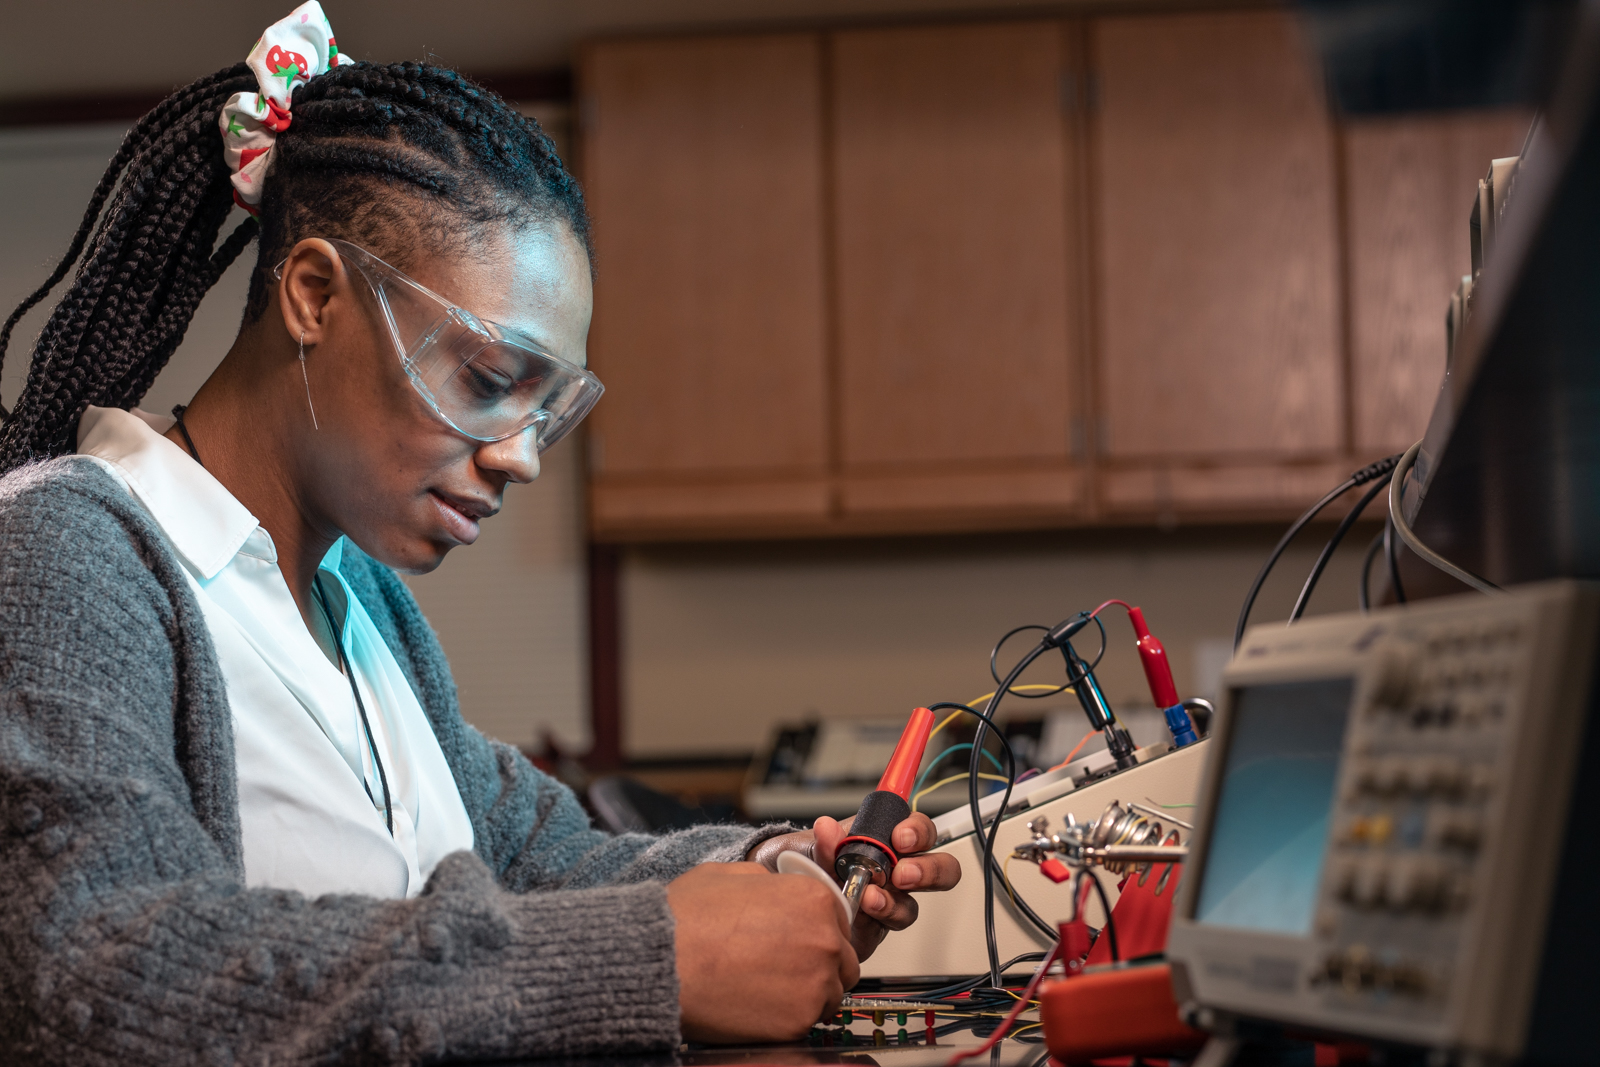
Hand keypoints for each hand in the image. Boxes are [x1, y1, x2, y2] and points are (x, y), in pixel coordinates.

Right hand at [667, 861, 859, 1042]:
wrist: (659, 963)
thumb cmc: (685, 918)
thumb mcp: (729, 875)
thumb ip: (767, 881)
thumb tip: (776, 889)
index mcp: (813, 898)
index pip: (840, 921)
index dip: (817, 932)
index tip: (800, 942)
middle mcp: (825, 938)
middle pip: (843, 960)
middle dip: (819, 965)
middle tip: (782, 969)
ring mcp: (816, 982)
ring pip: (830, 994)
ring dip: (807, 993)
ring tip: (765, 988)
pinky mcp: (799, 1020)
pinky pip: (807, 1021)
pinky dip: (787, 1019)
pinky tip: (757, 1005)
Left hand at [746, 812, 960, 959]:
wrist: (791, 897)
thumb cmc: (811, 862)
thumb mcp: (814, 845)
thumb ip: (825, 840)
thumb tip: (827, 828)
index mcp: (887, 840)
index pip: (919, 830)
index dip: (918, 832)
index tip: (901, 838)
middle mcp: (897, 870)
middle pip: (940, 868)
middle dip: (927, 871)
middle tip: (902, 874)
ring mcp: (891, 900)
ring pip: (914, 905)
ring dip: (894, 902)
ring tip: (871, 898)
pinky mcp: (879, 927)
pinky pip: (889, 927)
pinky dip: (876, 919)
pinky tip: (861, 911)